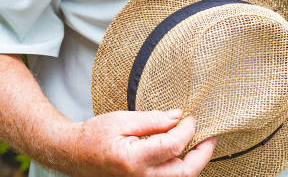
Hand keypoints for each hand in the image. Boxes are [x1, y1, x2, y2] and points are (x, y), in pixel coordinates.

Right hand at [67, 109, 216, 176]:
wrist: (74, 155)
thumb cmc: (95, 135)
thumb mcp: (122, 119)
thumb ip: (152, 120)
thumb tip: (177, 117)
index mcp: (133, 160)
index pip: (173, 146)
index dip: (187, 130)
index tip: (191, 117)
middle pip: (184, 173)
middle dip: (202, 155)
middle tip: (213, 137)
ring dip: (195, 164)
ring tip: (203, 145)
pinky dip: (181, 169)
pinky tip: (186, 154)